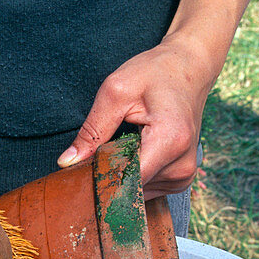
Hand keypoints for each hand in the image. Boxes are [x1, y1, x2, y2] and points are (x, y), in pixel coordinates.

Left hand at [57, 34, 214, 199]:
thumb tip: (67, 162)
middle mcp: (182, 164)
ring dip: (124, 173)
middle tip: (101, 148)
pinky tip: (136, 150)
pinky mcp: (182, 178)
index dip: (101, 178)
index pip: (127, 181)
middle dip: (110, 174)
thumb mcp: (116, 92)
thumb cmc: (156, 72)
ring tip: (124, 143)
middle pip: (131, 188)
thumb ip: (92, 131)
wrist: (190, 67)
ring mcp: (185, 175)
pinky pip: (148, 188)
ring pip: (138, 191)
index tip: (83, 171)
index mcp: (170, 141)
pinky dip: (135, 173)